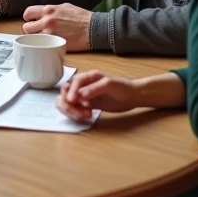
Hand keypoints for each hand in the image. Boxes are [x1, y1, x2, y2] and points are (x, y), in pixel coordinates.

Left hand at [21, 3, 91, 50]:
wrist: (94, 28)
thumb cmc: (82, 18)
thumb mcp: (65, 7)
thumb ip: (52, 10)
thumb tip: (43, 14)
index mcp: (49, 10)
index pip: (28, 13)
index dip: (28, 18)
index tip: (31, 22)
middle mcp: (47, 20)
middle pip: (26, 28)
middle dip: (30, 31)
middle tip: (37, 33)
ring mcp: (50, 33)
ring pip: (32, 39)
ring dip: (35, 40)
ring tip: (42, 41)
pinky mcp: (55, 44)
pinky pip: (42, 47)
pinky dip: (43, 47)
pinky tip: (48, 46)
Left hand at [56, 70, 184, 121]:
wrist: (134, 95)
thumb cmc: (115, 98)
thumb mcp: (95, 104)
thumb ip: (82, 103)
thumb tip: (68, 102)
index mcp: (81, 84)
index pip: (63, 91)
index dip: (64, 104)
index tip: (70, 114)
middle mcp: (85, 80)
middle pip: (65, 90)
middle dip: (67, 105)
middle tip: (77, 116)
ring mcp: (94, 81)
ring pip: (73, 88)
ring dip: (74, 105)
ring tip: (85, 115)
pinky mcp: (105, 82)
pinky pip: (90, 88)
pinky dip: (86, 100)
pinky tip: (90, 111)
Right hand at [57, 70, 139, 121]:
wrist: (132, 97)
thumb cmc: (123, 87)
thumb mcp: (109, 85)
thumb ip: (94, 89)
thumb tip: (80, 96)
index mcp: (87, 77)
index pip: (73, 83)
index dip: (70, 92)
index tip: (72, 101)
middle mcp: (82, 85)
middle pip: (65, 92)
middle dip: (69, 104)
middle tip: (81, 113)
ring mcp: (83, 96)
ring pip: (66, 102)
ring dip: (72, 110)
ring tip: (86, 115)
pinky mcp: (86, 105)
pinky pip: (74, 109)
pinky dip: (76, 114)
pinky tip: (87, 116)